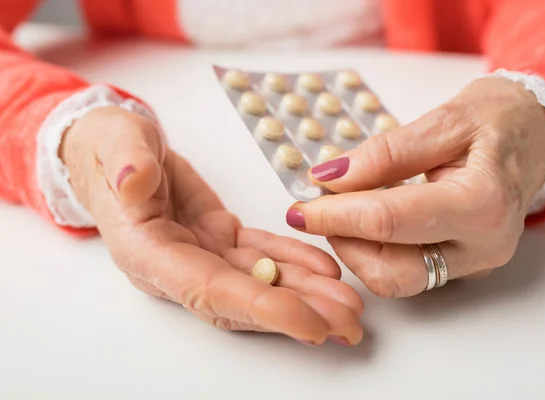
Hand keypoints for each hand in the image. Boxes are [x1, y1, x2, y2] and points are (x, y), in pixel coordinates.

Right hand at [60, 106, 362, 345]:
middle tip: (349, 323)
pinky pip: (263, 254)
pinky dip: (295, 260)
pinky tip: (327, 266)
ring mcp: (203, 253)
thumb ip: (126, 163)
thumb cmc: (110, 148)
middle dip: (298, 312)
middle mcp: (179, 264)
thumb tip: (136, 180)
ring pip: (260, 280)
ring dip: (307, 293)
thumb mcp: (114, 143)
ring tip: (351, 303)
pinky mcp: (220, 237)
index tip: (311, 324)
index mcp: (149, 252)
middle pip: (244, 299)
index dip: (262, 308)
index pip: (210, 290)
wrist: (118, 149)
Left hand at [287, 77, 544, 297]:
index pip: (389, 221)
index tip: (298, 207)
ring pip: (396, 280)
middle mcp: (482, 246)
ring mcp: (476, 262)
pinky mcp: (464, 266)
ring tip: (341, 210)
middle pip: (390, 270)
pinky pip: (408, 272)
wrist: (535, 134)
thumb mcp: (443, 120)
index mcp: (481, 202)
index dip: (334, 215)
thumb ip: (385, 153)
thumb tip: (330, 176)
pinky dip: (376, 251)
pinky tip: (365, 221)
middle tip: (317, 209)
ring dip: (356, 251)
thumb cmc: (497, 119)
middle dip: (342, 242)